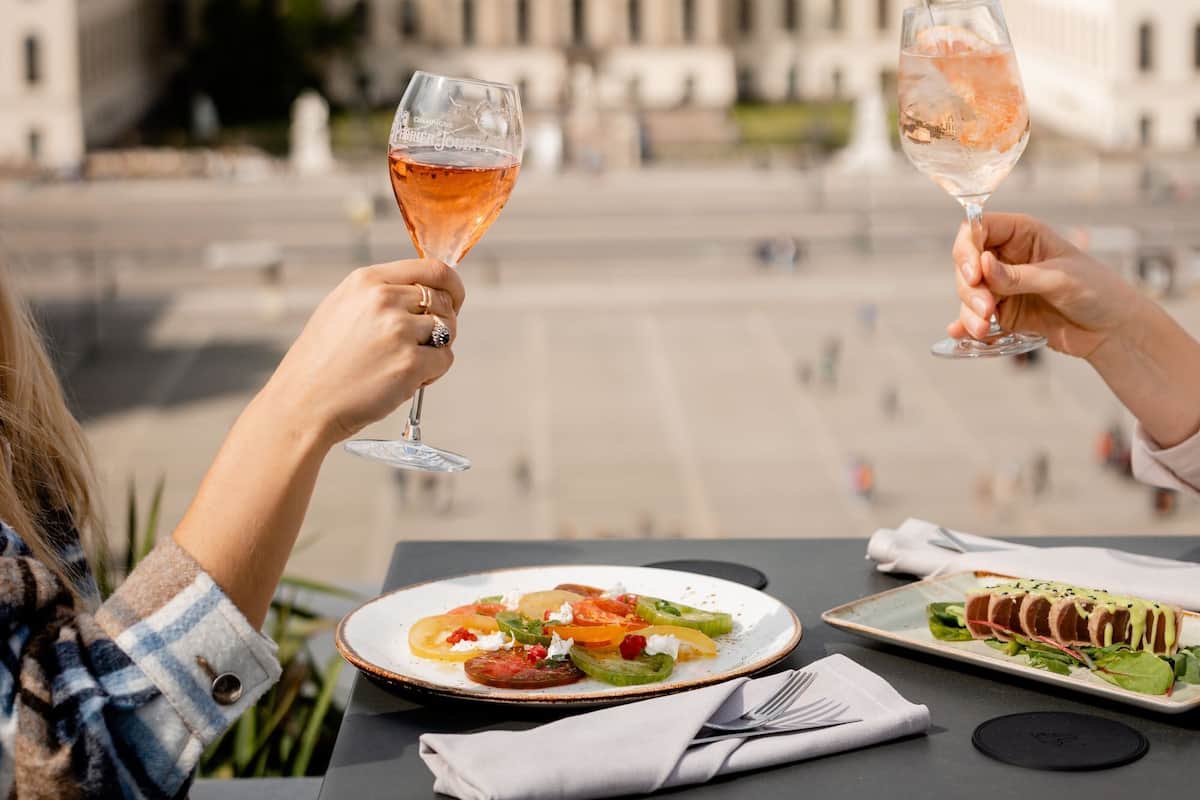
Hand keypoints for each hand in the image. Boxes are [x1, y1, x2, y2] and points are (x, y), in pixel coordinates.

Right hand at [267, 259, 464, 444]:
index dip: (451, 286)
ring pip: (448, 331)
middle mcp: (384, 300)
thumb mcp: (341, 308)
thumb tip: (423, 291)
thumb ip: (380, 294)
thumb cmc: (320, 363)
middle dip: (443, 323)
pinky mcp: (409, 364)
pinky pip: (445, 360)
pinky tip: (405, 381)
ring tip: (406, 364)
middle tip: (423, 344)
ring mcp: (398, 331)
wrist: (302, 403)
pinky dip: (433, 373)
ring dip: (436, 349)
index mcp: (367, 281)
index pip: (432, 268)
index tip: (453, 299)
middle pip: (444, 301)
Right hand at [950, 213, 1142, 358]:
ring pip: (969, 293)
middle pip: (967, 263)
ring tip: (984, 328)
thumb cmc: (1098, 291)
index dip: (968, 248)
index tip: (974, 274)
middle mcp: (1008, 257)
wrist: (1113, 330)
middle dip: (970, 288)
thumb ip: (1017, 276)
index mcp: (1023, 234)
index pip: (979, 228)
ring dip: (970, 311)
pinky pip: (976, 316)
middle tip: (985, 309)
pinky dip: (967, 325)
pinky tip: (961, 333)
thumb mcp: (1059, 279)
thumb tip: (982, 265)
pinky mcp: (1004, 313)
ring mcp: (1004, 286)